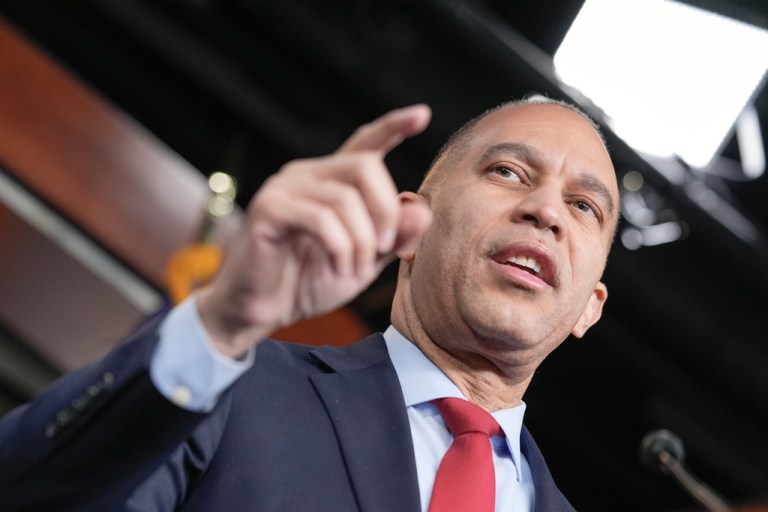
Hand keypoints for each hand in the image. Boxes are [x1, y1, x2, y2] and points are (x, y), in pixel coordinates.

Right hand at [197, 105, 431, 356]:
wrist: (260, 311)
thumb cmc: (308, 283)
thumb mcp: (363, 263)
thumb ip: (393, 238)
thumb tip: (422, 210)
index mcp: (331, 182)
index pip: (364, 143)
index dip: (393, 127)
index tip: (422, 115)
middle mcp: (307, 175)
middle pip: (365, 166)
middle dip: (386, 211)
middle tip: (384, 248)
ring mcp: (285, 188)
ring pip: (346, 198)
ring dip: (362, 241)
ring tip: (355, 269)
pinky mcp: (269, 209)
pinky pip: (321, 219)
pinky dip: (340, 248)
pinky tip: (338, 268)